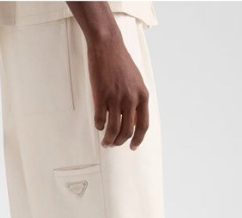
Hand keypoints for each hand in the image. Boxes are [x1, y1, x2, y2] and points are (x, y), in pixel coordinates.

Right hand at [87, 33, 149, 150]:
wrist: (107, 45)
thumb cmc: (121, 63)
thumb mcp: (136, 82)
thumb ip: (136, 101)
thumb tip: (133, 122)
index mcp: (142, 96)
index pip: (143, 126)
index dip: (138, 139)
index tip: (132, 147)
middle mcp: (131, 99)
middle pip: (127, 131)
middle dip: (120, 142)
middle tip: (113, 144)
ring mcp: (116, 98)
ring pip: (113, 129)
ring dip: (109, 139)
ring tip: (105, 142)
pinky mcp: (101, 96)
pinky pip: (100, 119)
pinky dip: (99, 126)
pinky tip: (98, 126)